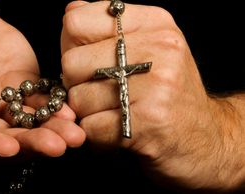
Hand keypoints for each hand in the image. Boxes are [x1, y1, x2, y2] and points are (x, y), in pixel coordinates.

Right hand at [0, 0, 84, 160]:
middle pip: (3, 139)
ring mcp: (0, 98)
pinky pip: (41, 101)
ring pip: (27, 125)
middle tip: (58, 145)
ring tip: (75, 134)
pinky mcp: (20, 82)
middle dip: (30, 145)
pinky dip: (57, 107)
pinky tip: (74, 111)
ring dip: (51, 132)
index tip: (7, 146)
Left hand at [61, 1, 242, 190]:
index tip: (89, 62)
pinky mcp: (149, 121)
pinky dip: (97, 135)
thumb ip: (106, 29)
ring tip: (115, 112)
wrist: (205, 137)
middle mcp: (158, 47)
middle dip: (77, 85)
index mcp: (153, 22)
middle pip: (71, 62)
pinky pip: (90, 127)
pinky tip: (120, 130)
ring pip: (77, 98)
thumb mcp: (146, 47)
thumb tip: (71, 10)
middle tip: (103, 94)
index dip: (71, 47)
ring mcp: (156, 85)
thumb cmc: (167, 92)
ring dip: (88, 113)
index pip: (76, 22)